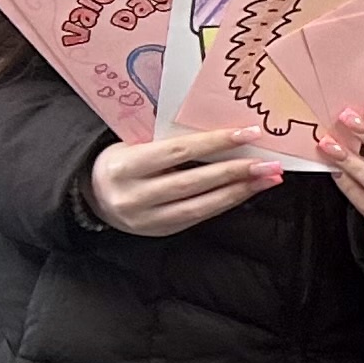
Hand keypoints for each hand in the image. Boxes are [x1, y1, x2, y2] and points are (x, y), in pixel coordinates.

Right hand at [87, 127, 276, 235]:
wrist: (93, 195)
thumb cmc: (123, 159)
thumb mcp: (136, 143)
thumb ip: (170, 139)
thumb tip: (225, 131)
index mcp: (124, 166)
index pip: (177, 151)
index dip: (215, 142)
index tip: (249, 133)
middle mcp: (133, 196)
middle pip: (193, 181)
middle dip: (236, 171)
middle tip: (270, 162)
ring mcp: (145, 219)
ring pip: (199, 205)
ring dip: (239, 191)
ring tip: (269, 178)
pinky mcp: (159, 231)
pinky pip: (198, 216)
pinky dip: (226, 202)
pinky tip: (247, 191)